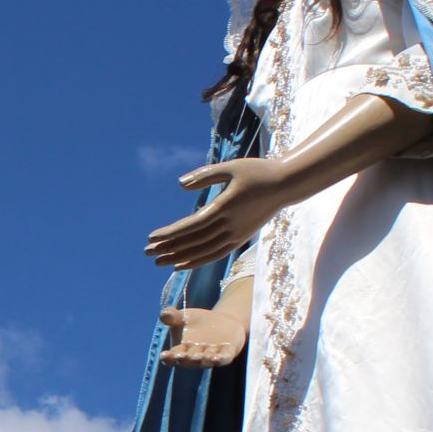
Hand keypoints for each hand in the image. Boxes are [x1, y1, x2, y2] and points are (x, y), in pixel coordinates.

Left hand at [146, 157, 294, 269]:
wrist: (286, 185)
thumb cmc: (257, 172)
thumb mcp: (231, 167)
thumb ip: (204, 176)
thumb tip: (180, 184)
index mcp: (226, 207)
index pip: (192, 225)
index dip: (171, 233)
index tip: (151, 237)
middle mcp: (230, 225)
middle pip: (194, 241)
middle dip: (169, 247)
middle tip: (146, 252)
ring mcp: (236, 234)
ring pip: (203, 251)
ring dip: (179, 257)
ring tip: (158, 261)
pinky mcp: (240, 238)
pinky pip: (216, 254)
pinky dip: (198, 261)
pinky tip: (182, 264)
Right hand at [160, 305, 249, 367]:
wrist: (221, 321)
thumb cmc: (196, 322)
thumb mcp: (182, 317)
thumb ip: (172, 316)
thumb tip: (164, 314)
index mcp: (181, 351)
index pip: (172, 357)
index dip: (168, 358)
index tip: (164, 355)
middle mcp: (196, 357)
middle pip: (189, 360)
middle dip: (186, 358)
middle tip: (181, 356)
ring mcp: (212, 356)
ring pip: (206, 361)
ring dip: (204, 360)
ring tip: (200, 357)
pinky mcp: (227, 353)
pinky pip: (224, 358)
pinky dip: (221, 359)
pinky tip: (217, 358)